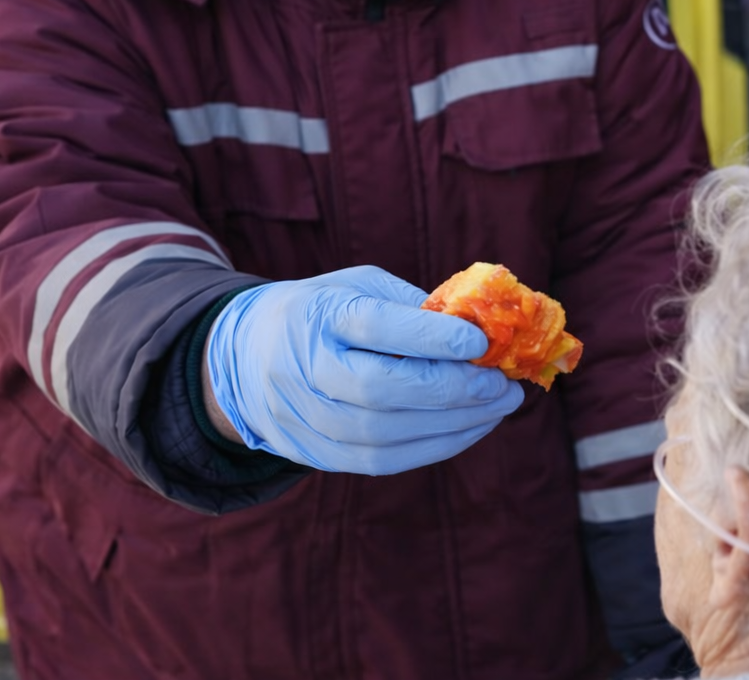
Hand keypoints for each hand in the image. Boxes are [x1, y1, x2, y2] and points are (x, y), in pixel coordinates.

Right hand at [204, 265, 524, 473]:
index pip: (374, 326)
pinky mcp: (315, 453)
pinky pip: (382, 461)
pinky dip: (436, 447)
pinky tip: (472, 428)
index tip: (481, 342)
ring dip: (455, 424)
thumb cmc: (323, 313)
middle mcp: (305, 368)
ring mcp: (304, 417)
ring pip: (385, 434)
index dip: (430, 337)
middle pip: (382, 389)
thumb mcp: (358, 286)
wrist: (244, 358)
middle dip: (455, 390)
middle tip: (504, 384)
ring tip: (500, 406)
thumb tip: (480, 329)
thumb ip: (413, 307)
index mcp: (318, 315)